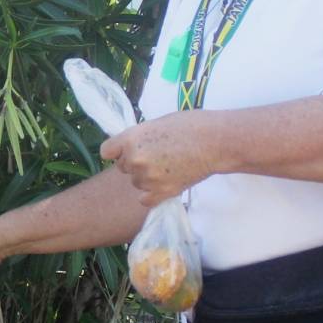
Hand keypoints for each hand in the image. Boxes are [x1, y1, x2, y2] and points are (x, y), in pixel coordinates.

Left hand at [100, 110, 220, 206]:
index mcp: (131, 139)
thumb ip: (140, 137)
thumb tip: (131, 147)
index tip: (127, 150)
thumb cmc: (189, 125)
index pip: (106, 152)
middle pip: (123, 167)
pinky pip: (145, 199)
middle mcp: (135, 160)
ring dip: (146, 178)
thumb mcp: (157, 124)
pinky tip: (165, 183)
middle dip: (134, 163)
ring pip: (136, 183)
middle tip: (156, 156)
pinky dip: (153, 194)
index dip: (117, 151)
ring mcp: (148, 178)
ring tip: (167, 166)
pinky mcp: (162, 192)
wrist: (215, 141)